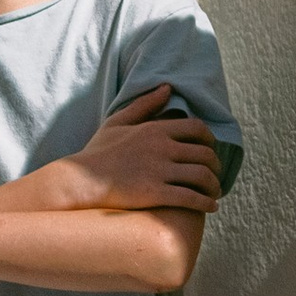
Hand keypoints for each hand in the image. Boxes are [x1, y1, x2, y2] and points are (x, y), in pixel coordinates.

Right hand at [61, 85, 222, 212]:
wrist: (79, 181)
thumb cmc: (97, 153)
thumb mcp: (118, 122)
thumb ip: (145, 104)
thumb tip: (167, 87)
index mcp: (155, 129)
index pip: (198, 129)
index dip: (211, 141)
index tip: (211, 151)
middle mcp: (161, 148)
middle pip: (205, 154)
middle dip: (216, 167)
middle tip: (215, 175)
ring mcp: (159, 171)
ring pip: (203, 177)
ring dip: (214, 187)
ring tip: (214, 194)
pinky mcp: (155, 194)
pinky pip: (191, 198)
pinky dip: (206, 203)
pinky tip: (210, 207)